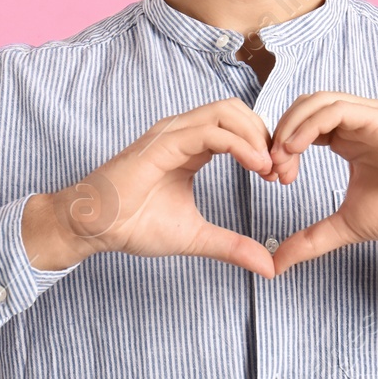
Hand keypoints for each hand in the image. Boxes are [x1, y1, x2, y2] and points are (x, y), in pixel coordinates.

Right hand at [23, 97, 278, 277]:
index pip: (238, 127)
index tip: (281, 178)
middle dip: (267, 136)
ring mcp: (173, 133)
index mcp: (192, 146)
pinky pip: (210, 131)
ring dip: (257, 136)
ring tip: (271, 169)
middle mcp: (184, 132)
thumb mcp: (196, 237)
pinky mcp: (164, 142)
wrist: (94, 227)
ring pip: (228, 112)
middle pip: (239, 111)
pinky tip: (257, 166)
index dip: (265, 147)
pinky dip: (240, 144)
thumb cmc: (134, 225)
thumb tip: (269, 267)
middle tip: (283, 172)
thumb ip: (232, 246)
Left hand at [265, 92, 377, 274]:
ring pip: (316, 102)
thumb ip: (311, 240)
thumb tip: (275, 264)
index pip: (301, 125)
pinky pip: (337, 109)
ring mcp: (369, 116)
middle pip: (303, 107)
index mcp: (347, 138)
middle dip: (280, 135)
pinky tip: (296, 149)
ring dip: (291, 127)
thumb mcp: (347, 225)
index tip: (274, 179)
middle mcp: (356, 121)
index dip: (280, 147)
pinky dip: (310, 124)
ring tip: (281, 159)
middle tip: (274, 170)